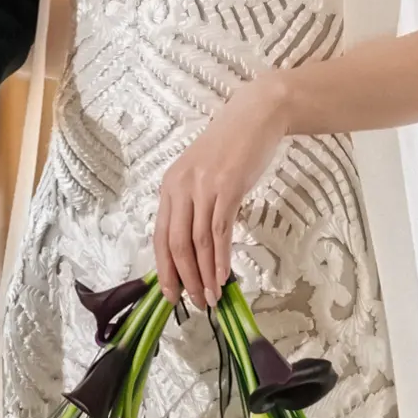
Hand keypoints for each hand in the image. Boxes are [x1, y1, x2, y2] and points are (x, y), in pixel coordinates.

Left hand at [155, 79, 293, 305]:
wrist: (256, 114)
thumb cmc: (231, 147)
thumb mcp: (202, 175)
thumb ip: (193, 204)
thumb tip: (194, 248)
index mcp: (170, 186)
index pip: (160, 236)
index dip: (164, 269)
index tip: (171, 294)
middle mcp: (181, 187)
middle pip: (176, 244)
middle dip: (184, 279)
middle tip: (195, 303)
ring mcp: (204, 187)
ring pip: (198, 242)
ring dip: (204, 275)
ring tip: (211, 297)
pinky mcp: (228, 187)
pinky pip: (220, 231)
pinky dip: (220, 258)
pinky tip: (223, 276)